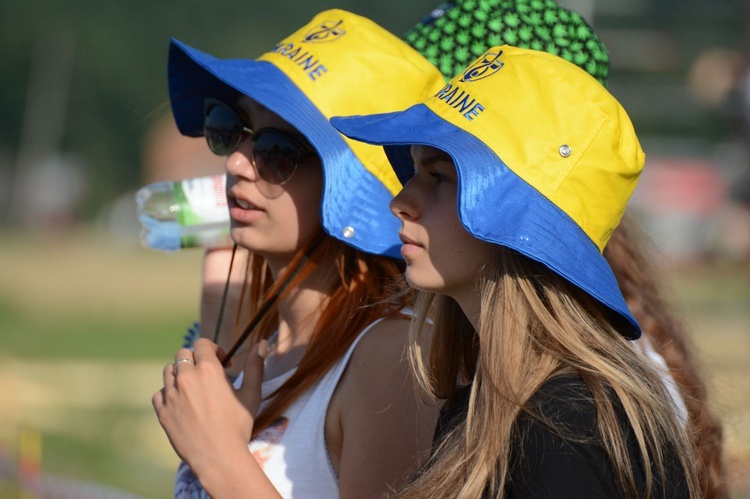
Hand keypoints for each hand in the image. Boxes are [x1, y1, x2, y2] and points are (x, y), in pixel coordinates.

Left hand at [152, 337, 267, 475]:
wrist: (218, 457)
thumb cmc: (238, 425)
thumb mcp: (251, 394)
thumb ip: (255, 366)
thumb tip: (261, 344)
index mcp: (208, 370)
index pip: (202, 344)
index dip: (213, 349)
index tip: (222, 362)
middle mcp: (186, 378)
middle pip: (183, 354)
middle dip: (195, 359)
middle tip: (207, 374)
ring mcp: (171, 395)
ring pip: (169, 371)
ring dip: (180, 374)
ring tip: (193, 388)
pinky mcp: (162, 412)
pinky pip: (159, 393)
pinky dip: (168, 393)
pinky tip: (181, 402)